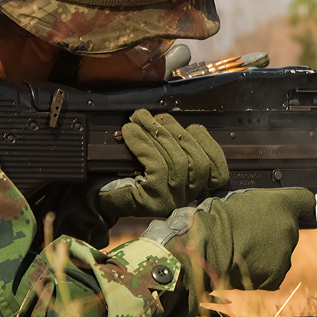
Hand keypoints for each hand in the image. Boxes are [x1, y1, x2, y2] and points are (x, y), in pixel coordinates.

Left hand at [96, 110, 228, 218]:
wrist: (97, 200)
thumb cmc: (128, 177)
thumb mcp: (161, 162)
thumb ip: (179, 149)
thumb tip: (190, 126)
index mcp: (195, 191)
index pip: (219, 172)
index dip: (211, 147)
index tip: (195, 127)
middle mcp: (188, 199)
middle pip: (196, 160)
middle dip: (174, 130)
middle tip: (152, 115)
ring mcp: (172, 201)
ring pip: (176, 160)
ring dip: (155, 132)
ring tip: (138, 118)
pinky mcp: (154, 200)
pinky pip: (156, 164)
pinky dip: (142, 143)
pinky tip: (130, 132)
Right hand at [142, 188, 315, 316]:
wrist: (208, 246)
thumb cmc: (217, 218)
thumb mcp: (243, 197)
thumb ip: (268, 202)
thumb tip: (306, 205)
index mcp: (283, 203)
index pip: (306, 201)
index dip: (308, 205)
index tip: (312, 208)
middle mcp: (290, 227)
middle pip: (287, 233)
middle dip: (272, 235)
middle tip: (248, 233)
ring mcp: (285, 253)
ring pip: (279, 255)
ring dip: (265, 254)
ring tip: (241, 248)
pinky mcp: (276, 276)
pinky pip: (271, 274)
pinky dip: (260, 272)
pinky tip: (242, 263)